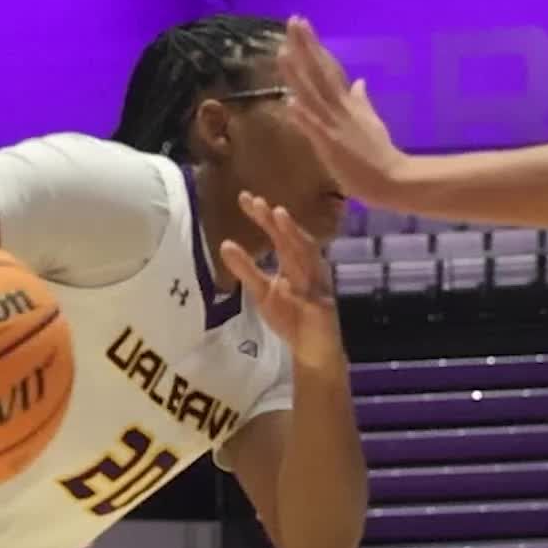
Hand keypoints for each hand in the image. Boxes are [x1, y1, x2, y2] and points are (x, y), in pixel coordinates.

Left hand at [221, 195, 343, 372]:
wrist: (314, 350)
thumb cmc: (290, 317)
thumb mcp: (262, 292)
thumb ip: (246, 269)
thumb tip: (225, 243)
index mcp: (294, 261)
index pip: (279, 233)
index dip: (264, 216)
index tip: (245, 198)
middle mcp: (308, 268)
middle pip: (294, 239)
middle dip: (278, 221)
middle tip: (259, 202)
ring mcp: (318, 285)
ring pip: (308, 257)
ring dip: (294, 236)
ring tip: (279, 216)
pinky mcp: (323, 307)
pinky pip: (310, 292)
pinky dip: (298, 283)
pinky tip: (285, 278)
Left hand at [279, 15, 409, 205]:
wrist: (393, 179)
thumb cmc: (379, 154)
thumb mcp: (371, 121)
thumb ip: (362, 101)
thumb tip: (359, 81)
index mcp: (348, 103)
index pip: (328, 68)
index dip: (315, 47)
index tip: (303, 25)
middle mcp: (340, 108)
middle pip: (319, 72)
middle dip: (306, 47)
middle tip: (293, 20)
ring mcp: (335, 125)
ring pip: (312, 95)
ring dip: (298, 74)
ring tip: (283, 51)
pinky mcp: (331, 145)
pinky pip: (314, 128)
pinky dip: (302, 115)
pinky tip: (289, 101)